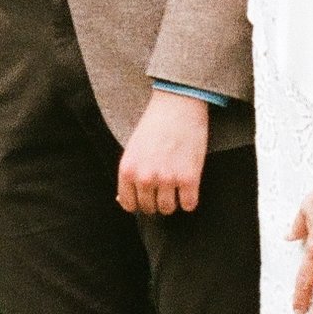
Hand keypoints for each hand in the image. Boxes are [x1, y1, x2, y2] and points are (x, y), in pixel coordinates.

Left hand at [116, 90, 210, 214]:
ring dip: (173, 201)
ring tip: (176, 187)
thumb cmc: (155, 124)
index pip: (129, 204)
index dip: (140, 202)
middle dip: (157, 201)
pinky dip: (190, 200)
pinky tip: (189, 187)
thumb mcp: (133, 149)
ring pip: (168, 209)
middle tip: (164, 187)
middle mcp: (145, 177)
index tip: (147, 196)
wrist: (178, 104)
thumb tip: (123, 201)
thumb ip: (129, 175)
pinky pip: (189, 205)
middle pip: (150, 208)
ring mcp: (167, 179)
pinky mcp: (189, 178)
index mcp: (128, 170)